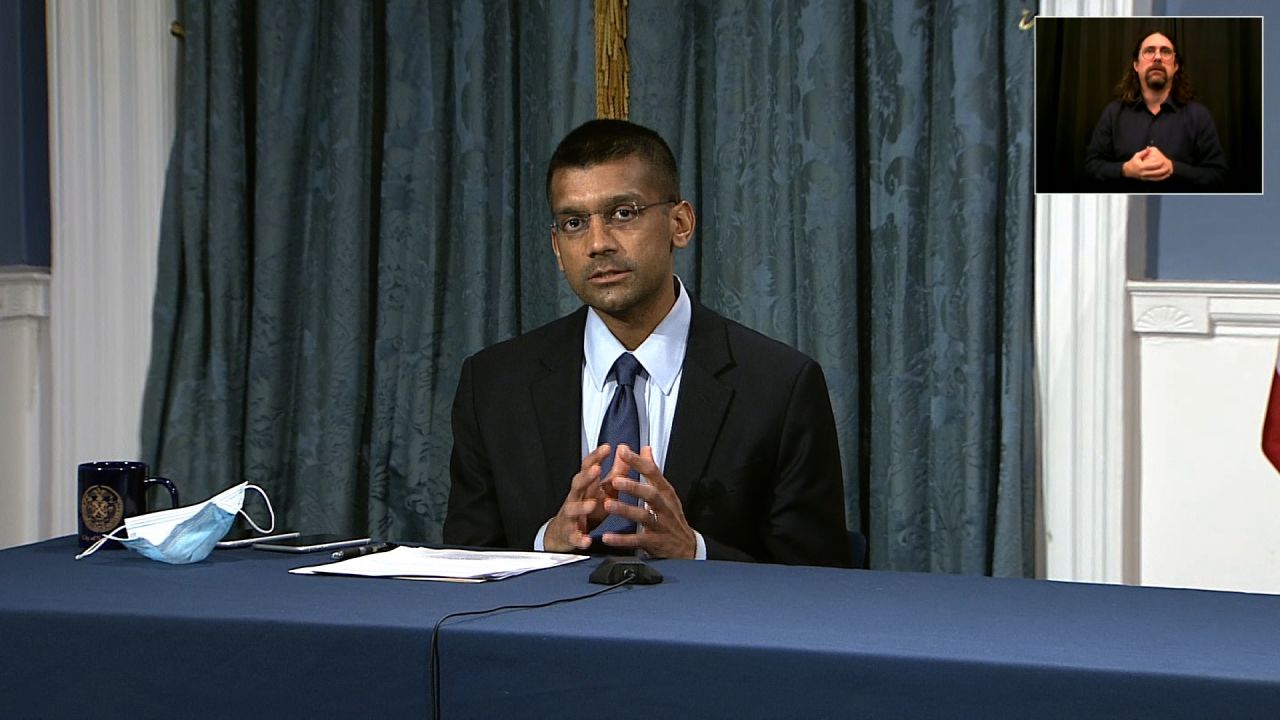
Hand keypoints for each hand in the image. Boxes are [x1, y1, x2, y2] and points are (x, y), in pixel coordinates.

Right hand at [543, 444, 610, 551]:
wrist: (563, 533)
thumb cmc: (588, 508)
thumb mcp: (605, 490)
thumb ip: (616, 472)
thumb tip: (625, 451)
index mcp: (585, 486)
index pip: (588, 468)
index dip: (596, 457)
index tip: (607, 447)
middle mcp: (575, 498)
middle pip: (577, 485)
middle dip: (586, 477)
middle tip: (596, 470)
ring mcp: (571, 516)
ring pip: (573, 509)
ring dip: (582, 506)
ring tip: (592, 504)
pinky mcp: (570, 535)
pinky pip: (574, 536)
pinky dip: (580, 538)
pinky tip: (587, 539)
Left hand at [599, 445, 696, 559]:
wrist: (686, 547)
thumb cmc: (671, 517)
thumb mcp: (665, 493)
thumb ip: (653, 472)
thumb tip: (646, 449)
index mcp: (665, 492)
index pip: (652, 473)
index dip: (637, 461)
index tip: (622, 450)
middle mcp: (664, 507)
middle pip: (650, 494)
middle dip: (633, 486)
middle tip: (616, 479)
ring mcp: (660, 525)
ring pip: (643, 517)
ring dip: (625, 510)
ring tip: (608, 505)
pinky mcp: (654, 543)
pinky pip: (637, 541)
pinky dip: (622, 540)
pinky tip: (607, 537)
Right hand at [1122, 147, 1172, 180]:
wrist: (1128, 171)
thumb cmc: (1133, 162)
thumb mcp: (1137, 156)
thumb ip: (1144, 152)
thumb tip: (1149, 148)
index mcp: (1141, 166)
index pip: (1152, 165)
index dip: (1158, 163)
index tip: (1163, 161)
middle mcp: (1143, 173)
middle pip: (1155, 172)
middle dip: (1162, 170)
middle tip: (1168, 167)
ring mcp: (1145, 177)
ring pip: (1156, 177)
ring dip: (1163, 175)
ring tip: (1169, 173)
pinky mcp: (1146, 179)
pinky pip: (1154, 179)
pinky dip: (1160, 178)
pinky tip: (1165, 176)